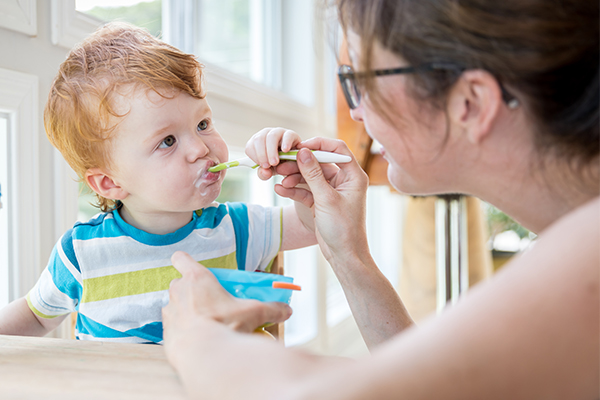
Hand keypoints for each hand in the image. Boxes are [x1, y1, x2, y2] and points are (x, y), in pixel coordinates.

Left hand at [162, 251, 292, 341]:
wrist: (202, 355)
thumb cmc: (224, 326)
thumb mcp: (253, 313)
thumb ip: (271, 309)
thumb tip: (286, 310)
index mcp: (197, 279)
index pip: (181, 259)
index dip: (185, 261)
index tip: (192, 267)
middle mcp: (179, 291)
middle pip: (180, 282)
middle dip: (192, 290)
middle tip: (210, 301)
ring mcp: (170, 312)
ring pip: (176, 304)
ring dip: (187, 310)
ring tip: (205, 322)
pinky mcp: (166, 332)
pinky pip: (174, 326)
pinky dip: (183, 330)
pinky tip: (198, 338)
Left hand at [245, 127, 301, 180]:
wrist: (294, 163)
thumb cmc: (279, 165)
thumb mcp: (270, 171)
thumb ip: (264, 173)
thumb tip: (265, 172)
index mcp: (257, 143)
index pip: (250, 147)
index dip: (255, 157)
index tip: (262, 166)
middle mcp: (266, 135)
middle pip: (258, 139)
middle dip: (262, 154)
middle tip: (267, 165)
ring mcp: (278, 133)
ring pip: (271, 136)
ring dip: (272, 150)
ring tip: (275, 162)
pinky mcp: (291, 134)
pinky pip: (288, 135)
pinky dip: (286, 142)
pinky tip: (285, 150)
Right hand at [273, 138, 369, 260]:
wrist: (344, 255)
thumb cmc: (343, 228)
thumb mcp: (326, 199)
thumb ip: (313, 174)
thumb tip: (303, 152)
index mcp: (353, 176)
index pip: (337, 149)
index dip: (319, 144)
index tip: (300, 146)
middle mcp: (344, 180)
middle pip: (320, 162)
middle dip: (300, 163)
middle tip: (282, 162)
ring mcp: (331, 191)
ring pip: (310, 176)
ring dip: (294, 176)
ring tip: (278, 178)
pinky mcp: (321, 202)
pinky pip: (306, 190)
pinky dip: (294, 190)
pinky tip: (279, 190)